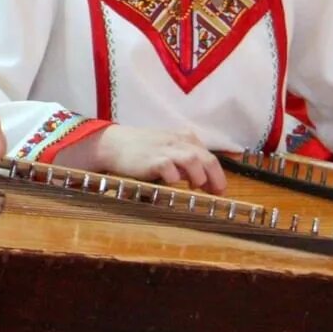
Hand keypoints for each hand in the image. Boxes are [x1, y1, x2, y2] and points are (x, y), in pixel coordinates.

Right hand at [62, 124, 224, 192]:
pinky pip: (169, 168)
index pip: (209, 156)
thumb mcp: (167, 147)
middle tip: (216, 193)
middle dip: (216, 178)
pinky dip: (174, 177)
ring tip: (195, 187)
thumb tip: (203, 179)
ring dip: (199, 176)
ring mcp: (165, 149)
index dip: (218, 175)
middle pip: (207, 158)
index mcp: (184, 138)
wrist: (114, 144)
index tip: (218, 190)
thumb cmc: (142, 149)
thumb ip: (184, 158)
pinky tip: (172, 184)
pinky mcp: (152, 159)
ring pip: (193, 160)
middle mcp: (178, 142)